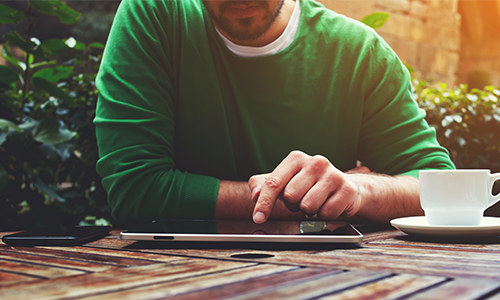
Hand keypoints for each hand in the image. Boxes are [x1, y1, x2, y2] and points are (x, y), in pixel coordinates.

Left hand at [249, 151, 367, 223]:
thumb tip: (255, 195)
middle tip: (301, 200)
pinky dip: (324, 215)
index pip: (274, 182)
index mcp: (296, 158)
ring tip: (316, 202)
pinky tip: (328, 204)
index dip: (264, 202)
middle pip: (290, 196)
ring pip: (308, 206)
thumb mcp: (284, 181)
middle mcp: (315, 162)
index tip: (258, 218)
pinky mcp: (347, 189)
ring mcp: (333, 174)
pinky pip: (326, 213)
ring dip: (309, 211)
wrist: (345, 188)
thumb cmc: (309, 185)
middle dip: (293, 204)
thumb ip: (263, 185)